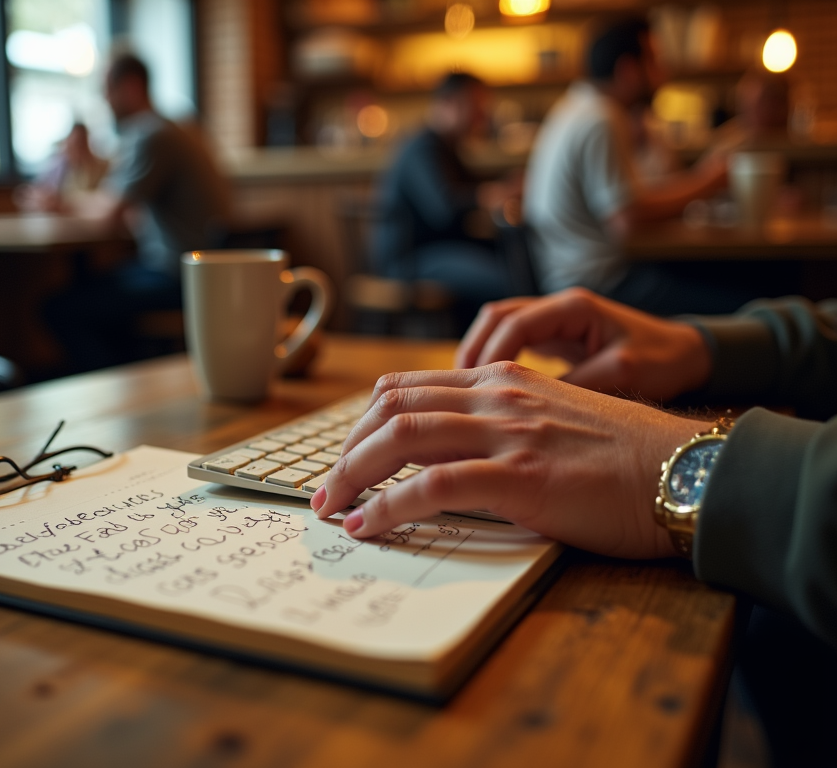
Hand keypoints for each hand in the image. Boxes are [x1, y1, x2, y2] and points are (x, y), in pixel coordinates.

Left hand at [310, 364, 710, 558]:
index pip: (408, 388)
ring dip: (351, 475)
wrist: (687, 471)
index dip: (363, 424)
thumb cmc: (626, 456)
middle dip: (345, 449)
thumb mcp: (554, 419)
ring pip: (401, 438)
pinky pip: (433, 486)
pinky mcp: (522, 476)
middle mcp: (497, 395)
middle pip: (391, 408)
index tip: (345, 457)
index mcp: (502, 378)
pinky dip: (388, 506)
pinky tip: (367, 525)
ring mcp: (508, 432)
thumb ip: (502, 423)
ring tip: (331, 507)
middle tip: (325, 488)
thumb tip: (450, 457)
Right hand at [455, 288, 712, 402]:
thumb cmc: (661, 363)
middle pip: (495, 318)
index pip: (515, 323)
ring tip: (465, 392)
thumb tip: (531, 409)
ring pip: (498, 328)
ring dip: (478, 356)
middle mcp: (558, 307)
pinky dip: (493, 363)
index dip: (490, 355)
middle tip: (458, 389)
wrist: (687, 355)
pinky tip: (487, 392)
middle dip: (473, 351)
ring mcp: (554, 320)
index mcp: (575, 308)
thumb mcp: (621, 376)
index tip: (477, 388)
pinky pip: (511, 343)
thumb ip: (576, 387)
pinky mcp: (554, 337)